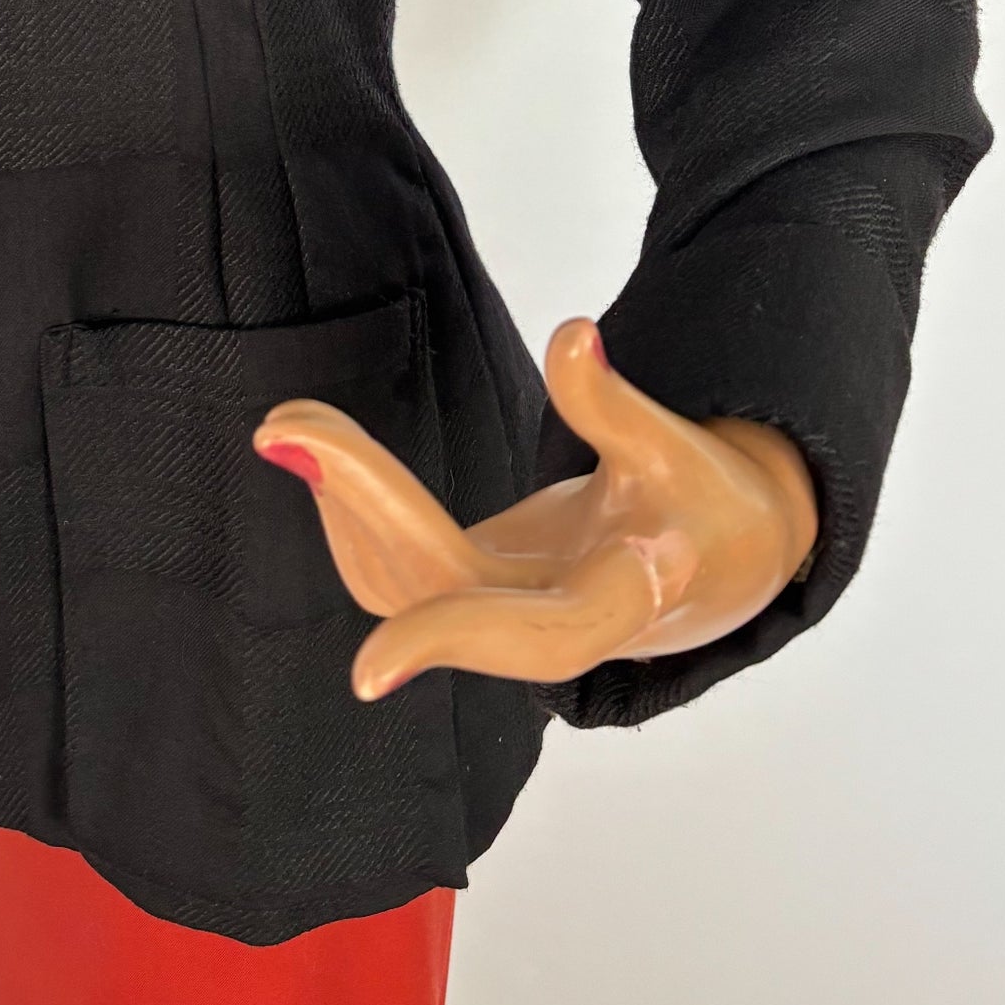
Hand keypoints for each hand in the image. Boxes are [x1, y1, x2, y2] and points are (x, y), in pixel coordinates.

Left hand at [252, 317, 818, 699]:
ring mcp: (501, 612)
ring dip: (343, 503)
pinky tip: (328, 457)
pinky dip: (356, 512)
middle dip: (362, 503)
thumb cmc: (706, 505)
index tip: (363, 669)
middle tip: (286, 425)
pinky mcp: (475, 589)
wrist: (718, 554)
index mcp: (617, 604)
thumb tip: (572, 334)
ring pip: (403, 582)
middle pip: (437, 585)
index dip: (453, 646)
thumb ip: (615, 404)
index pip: (535, 637)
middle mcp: (546, 625)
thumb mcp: (681, 449)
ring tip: (293, 424)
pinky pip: (400, 568)